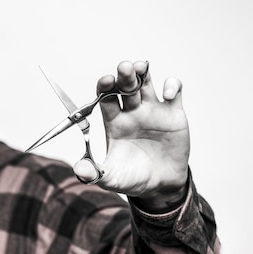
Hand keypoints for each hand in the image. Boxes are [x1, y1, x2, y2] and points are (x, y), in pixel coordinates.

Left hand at [73, 61, 189, 209]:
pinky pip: (175, 92)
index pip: (106, 98)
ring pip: (146, 83)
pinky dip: (173, 86)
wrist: (160, 186)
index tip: (105, 81)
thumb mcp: (111, 179)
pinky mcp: (173, 114)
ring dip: (143, 72)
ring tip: (141, 67)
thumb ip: (94, 173)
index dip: (105, 87)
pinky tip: (168, 94)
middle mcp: (131, 112)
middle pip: (125, 86)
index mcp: (114, 122)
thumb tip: (78, 169)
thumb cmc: (133, 178)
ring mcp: (152, 111)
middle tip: (124, 68)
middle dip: (124, 75)